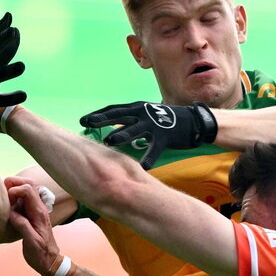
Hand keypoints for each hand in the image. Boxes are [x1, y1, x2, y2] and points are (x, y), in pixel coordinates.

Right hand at [5, 176, 60, 275]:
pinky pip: (24, 199)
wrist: (50, 261)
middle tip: (2, 193)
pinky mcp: (31, 214)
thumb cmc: (41, 254)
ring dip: (14, 189)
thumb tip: (12, 213)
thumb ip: (23, 226)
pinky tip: (7, 206)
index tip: (6, 201)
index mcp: (38, 212)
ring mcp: (36, 210)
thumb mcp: (31, 242)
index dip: (14, 190)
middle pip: (28, 184)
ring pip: (26, 189)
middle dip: (14, 183)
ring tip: (3, 198)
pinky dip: (14, 197)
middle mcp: (38, 208)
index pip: (28, 189)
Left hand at [80, 101, 217, 169]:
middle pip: (119, 116)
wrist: (192, 121)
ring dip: (121, 135)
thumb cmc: (165, 120)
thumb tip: (110, 130)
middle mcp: (143, 113)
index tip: (83, 120)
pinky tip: (142, 167)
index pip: (113, 110)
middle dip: (102, 120)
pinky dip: (148, 157)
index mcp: (136, 108)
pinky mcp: (166, 137)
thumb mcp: (146, 116)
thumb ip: (130, 121)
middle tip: (87, 124)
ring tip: (108, 142)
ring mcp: (154, 125)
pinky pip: (155, 149)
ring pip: (134, 130)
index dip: (97, 114)